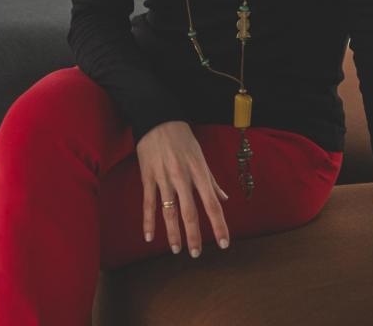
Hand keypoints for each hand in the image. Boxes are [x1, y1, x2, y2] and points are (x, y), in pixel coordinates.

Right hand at [137, 120, 230, 257]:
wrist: (158, 119)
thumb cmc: (183, 139)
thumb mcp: (201, 157)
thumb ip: (212, 181)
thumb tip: (224, 199)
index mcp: (199, 173)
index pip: (212, 205)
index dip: (219, 225)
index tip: (223, 244)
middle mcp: (183, 178)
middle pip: (190, 213)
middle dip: (194, 236)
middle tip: (196, 254)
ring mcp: (164, 178)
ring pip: (169, 211)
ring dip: (173, 233)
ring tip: (177, 249)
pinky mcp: (148, 177)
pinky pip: (148, 203)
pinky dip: (148, 221)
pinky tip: (149, 237)